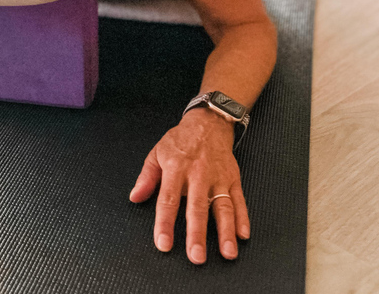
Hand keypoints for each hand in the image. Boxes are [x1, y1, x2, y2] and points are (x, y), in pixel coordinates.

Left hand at [129, 108, 249, 263]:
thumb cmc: (180, 141)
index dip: (165, 223)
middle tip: (196, 256)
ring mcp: (218, 178)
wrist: (208, 123)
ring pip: (223, 207)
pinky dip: (243, 218)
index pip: (168, 200)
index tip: (163, 244)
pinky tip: (243, 235)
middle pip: (197, 208)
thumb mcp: (157, 153)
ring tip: (227, 253)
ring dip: (225, 232)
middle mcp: (198, 174)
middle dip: (197, 234)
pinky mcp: (233, 179)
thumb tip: (135, 197)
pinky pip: (239, 200)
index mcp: (176, 168)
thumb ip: (147, 178)